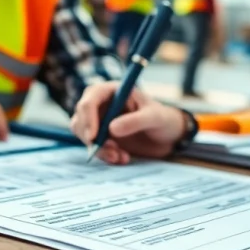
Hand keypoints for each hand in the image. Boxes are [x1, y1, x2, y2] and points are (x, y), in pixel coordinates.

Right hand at [69, 82, 186, 164]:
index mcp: (112, 91)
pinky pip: (93, 147)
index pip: (91, 98)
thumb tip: (111, 129)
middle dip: (92, 138)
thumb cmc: (163, 119)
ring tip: (121, 157)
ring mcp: (100, 121)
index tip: (93, 137)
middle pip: (81, 118)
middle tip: (111, 152)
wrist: (168, 136)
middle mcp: (102, 104)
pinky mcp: (102, 137)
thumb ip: (135, 121)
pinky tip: (122, 158)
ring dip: (100, 149)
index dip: (88, 117)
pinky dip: (104, 155)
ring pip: (84, 135)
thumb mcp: (154, 117)